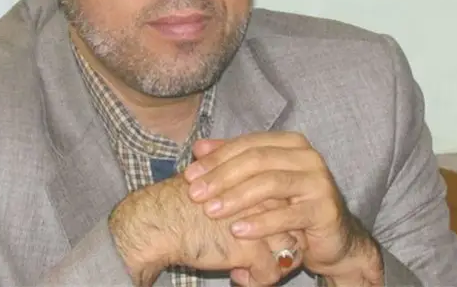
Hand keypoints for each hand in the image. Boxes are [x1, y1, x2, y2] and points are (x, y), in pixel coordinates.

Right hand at [108, 173, 303, 286]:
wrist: (161, 221)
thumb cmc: (182, 203)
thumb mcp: (216, 183)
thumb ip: (238, 185)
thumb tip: (254, 192)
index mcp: (259, 179)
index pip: (289, 204)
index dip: (280, 223)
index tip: (263, 235)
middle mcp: (267, 198)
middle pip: (295, 227)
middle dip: (283, 247)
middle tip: (260, 255)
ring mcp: (262, 223)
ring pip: (290, 252)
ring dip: (273, 265)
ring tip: (246, 268)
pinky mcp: (253, 248)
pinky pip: (272, 273)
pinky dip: (256, 281)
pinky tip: (236, 276)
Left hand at [183, 132, 384, 285]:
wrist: (334, 238)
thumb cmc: (291, 205)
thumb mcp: (260, 181)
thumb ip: (233, 160)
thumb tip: (198, 147)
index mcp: (291, 143)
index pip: (248, 144)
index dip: (217, 157)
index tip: (190, 174)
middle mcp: (308, 157)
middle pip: (257, 160)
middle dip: (222, 177)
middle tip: (195, 193)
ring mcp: (319, 182)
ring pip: (271, 184)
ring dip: (237, 197)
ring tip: (211, 211)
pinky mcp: (325, 210)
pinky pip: (288, 215)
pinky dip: (260, 223)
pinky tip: (238, 231)